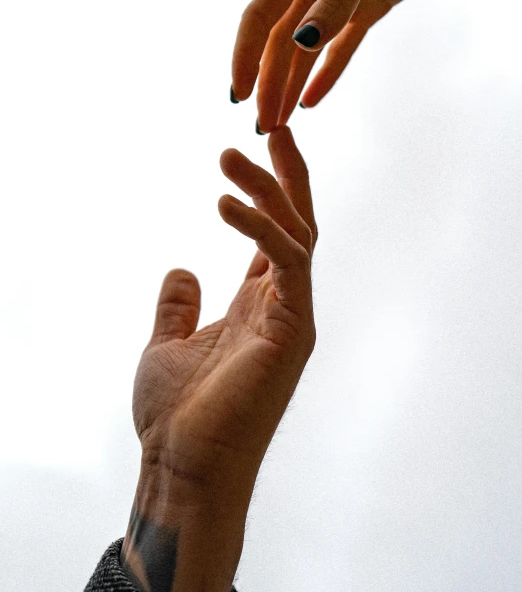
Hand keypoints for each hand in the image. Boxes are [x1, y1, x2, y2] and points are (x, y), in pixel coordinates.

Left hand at [131, 125, 317, 503]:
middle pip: (298, 224)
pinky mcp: (293, 330)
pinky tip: (225, 202)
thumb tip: (181, 269)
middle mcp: (283, 305)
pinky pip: (285, 262)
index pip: (276, 235)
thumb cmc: (177, 415)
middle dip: (286, 175)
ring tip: (230, 154)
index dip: (271, 190)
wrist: (183, 466)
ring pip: (296, 235)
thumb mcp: (167, 344)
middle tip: (270, 125)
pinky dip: (261, 228)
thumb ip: (178, 306)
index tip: (260, 145)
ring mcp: (293, 317)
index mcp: (258, 306)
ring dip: (268, 190)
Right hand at [231, 0, 478, 131]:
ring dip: (289, 87)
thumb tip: (301, 43)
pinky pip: (339, 51)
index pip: (260, 17)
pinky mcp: (365, 10)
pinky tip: (310, 102)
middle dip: (267, 86)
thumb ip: (337, 0)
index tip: (237, 95)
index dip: (245, 57)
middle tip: (261, 128)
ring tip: (278, 124)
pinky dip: (324, 76)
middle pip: (280, 43)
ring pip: (305, 52)